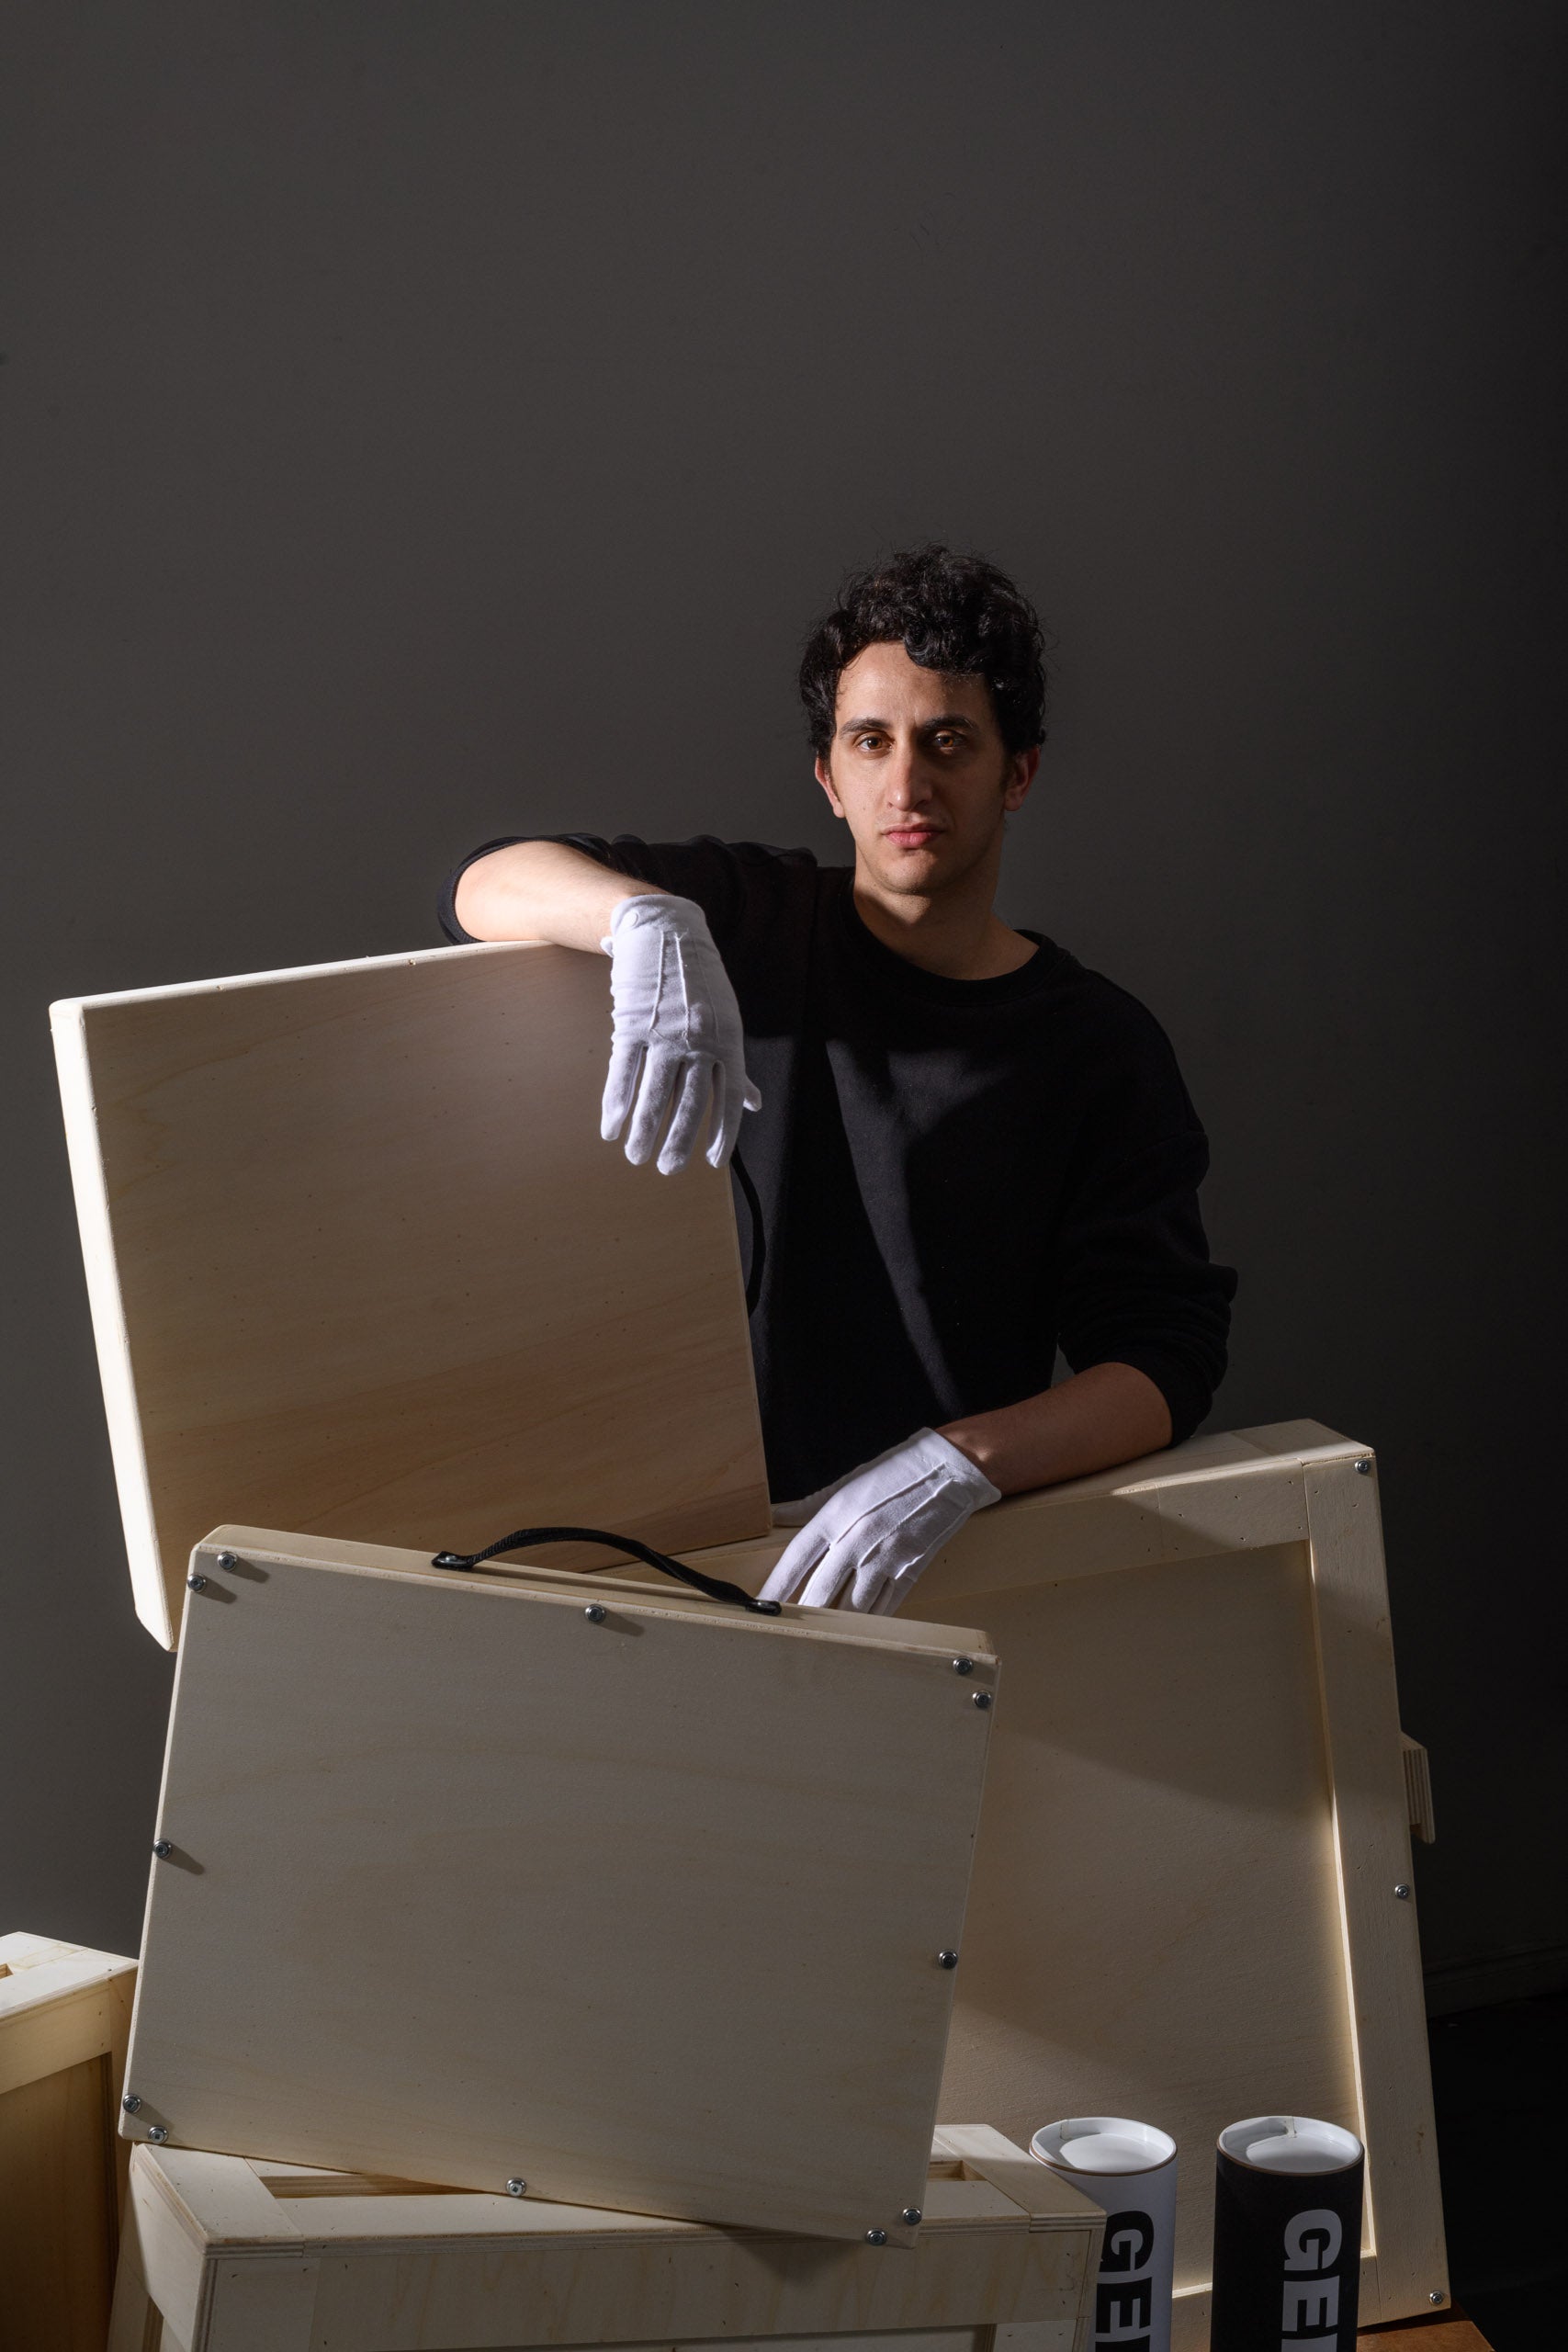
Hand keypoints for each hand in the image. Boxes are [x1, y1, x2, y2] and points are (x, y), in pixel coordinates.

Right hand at [600, 895, 761, 1172]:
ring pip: (654, 1093)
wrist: (666, 929)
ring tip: (635, 1156)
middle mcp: (699, 1038)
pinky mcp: (632, 1023)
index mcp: (727, 1039)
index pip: (730, 1095)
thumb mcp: (728, 1018)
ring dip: (644, 1130)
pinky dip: (617, 1103)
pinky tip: (611, 1126)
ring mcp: (665, 1032)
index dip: (724, 1131)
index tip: (713, 1162)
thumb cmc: (701, 981)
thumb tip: (752, 1104)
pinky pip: (624, 1071)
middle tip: (667, 1170)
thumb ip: (735, 1065)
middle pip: (690, 1102)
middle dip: (678, 1141)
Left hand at [759, 1430, 1000, 1614]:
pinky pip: (884, 1607)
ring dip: (834, 1625)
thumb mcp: (848, 1482)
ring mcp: (886, 1559)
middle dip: (800, 1614)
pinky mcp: (911, 1571)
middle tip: (783, 1631)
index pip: (796, 1558)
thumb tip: (774, 1515)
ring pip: (852, 1607)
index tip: (760, 1605)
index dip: (776, 1585)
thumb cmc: (897, 1472)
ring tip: (817, 1639)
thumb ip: (809, 1505)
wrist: (950, 1472)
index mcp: (837, 1514)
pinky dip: (868, 1621)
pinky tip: (855, 1630)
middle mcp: (858, 1540)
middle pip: (820, 1591)